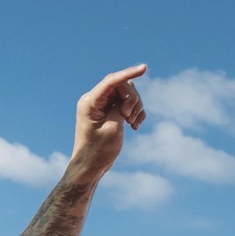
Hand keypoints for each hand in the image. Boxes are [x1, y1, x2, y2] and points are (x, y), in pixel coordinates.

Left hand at [72, 64, 147, 179]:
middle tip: (129, 118)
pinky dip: (135, 113)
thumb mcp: (113, 127)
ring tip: (133, 124)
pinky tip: (135, 126)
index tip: (144, 68)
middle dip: (133, 100)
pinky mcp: (109, 111)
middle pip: (122, 86)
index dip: (128, 73)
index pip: (111, 81)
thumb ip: (121, 106)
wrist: (90, 167)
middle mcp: (93, 100)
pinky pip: (127, 104)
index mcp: (89, 102)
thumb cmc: (98, 150)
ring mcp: (101, 105)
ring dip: (136, 107)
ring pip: (126, 94)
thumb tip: (127, 91)